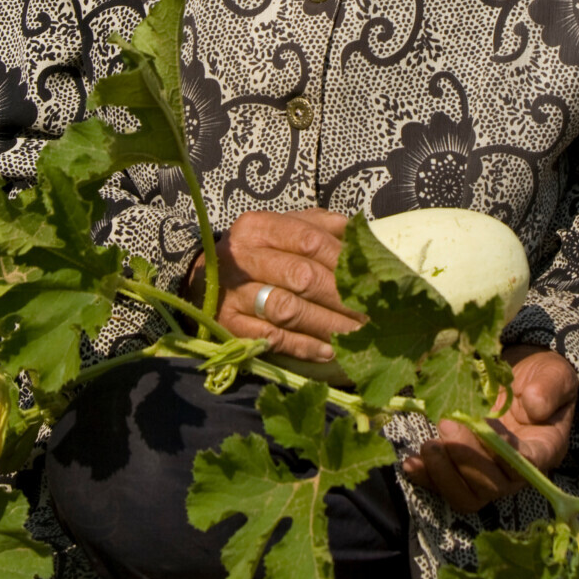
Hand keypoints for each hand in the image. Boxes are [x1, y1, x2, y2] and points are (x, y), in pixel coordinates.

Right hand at [183, 208, 362, 364]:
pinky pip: (271, 339)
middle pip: (301, 276)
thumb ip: (320, 226)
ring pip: (287, 310)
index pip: (308, 240)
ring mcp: (232, 294)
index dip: (342, 260)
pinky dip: (303, 346)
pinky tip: (328, 351)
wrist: (206, 280)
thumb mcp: (283, 228)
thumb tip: (363, 235)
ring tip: (357, 335)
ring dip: (327, 325)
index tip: (371, 279)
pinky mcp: (227, 327)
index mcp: (258, 226)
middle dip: (342, 298)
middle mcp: (240, 257)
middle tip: (372, 314)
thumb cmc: (259, 252)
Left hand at [401, 345, 577, 512]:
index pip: (526, 465)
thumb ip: (550, 387)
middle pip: (492, 486)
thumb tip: (535, 405)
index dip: (505, 455)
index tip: (488, 428)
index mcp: (542, 448)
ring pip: (467, 495)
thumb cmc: (541, 377)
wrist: (519, 376)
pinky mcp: (463, 468)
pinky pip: (445, 486)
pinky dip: (426, 478)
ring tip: (428, 446)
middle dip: (467, 460)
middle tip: (447, 424)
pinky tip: (411, 463)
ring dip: (444, 474)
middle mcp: (514, 470)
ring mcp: (487, 472)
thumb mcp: (554, 374)